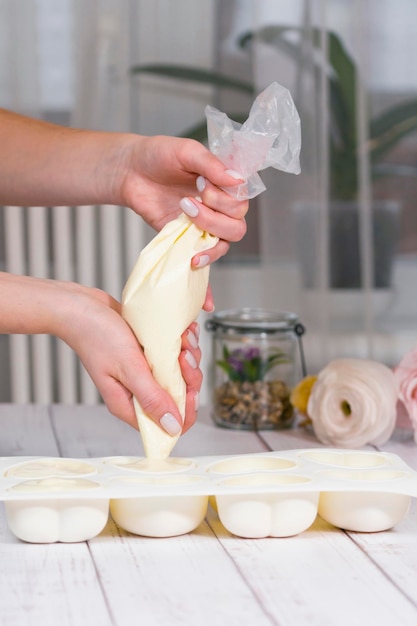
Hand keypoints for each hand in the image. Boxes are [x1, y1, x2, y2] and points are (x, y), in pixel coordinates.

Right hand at [56, 284, 201, 433]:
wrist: (81, 306)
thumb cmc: (95, 335)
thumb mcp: (128, 367)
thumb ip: (151, 398)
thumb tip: (172, 427)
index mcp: (129, 403)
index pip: (166, 425)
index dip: (185, 411)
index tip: (190, 390)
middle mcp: (137, 390)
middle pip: (179, 397)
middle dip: (189, 377)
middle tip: (182, 357)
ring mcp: (144, 371)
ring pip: (181, 374)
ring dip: (188, 356)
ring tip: (182, 340)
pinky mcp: (148, 354)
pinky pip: (174, 355)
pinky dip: (182, 344)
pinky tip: (181, 332)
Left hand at [120, 135, 248, 263]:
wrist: (130, 171)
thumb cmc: (158, 156)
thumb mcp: (186, 151)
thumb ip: (212, 164)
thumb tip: (237, 180)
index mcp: (224, 183)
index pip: (242, 199)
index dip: (225, 196)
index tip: (201, 183)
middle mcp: (219, 205)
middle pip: (237, 222)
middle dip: (215, 213)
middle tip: (187, 199)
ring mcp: (205, 223)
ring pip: (226, 240)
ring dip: (209, 230)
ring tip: (185, 213)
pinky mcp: (188, 237)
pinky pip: (206, 253)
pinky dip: (205, 258)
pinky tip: (193, 259)